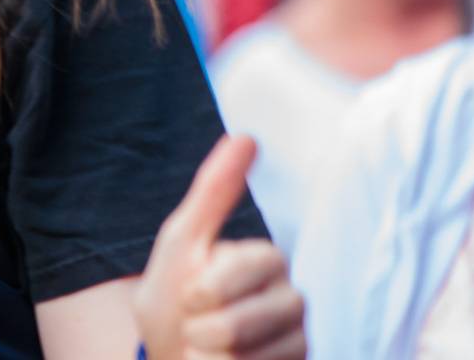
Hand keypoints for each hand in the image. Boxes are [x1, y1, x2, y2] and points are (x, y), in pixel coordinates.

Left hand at [134, 136, 305, 359]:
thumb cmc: (172, 310)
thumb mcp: (180, 247)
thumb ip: (213, 193)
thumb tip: (245, 135)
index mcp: (265, 259)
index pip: (260, 261)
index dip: (212, 287)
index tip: (188, 298)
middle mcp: (292, 293)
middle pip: (280, 304)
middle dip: (219, 323)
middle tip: (195, 330)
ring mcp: (302, 335)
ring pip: (282, 341)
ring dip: (224, 353)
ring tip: (207, 352)